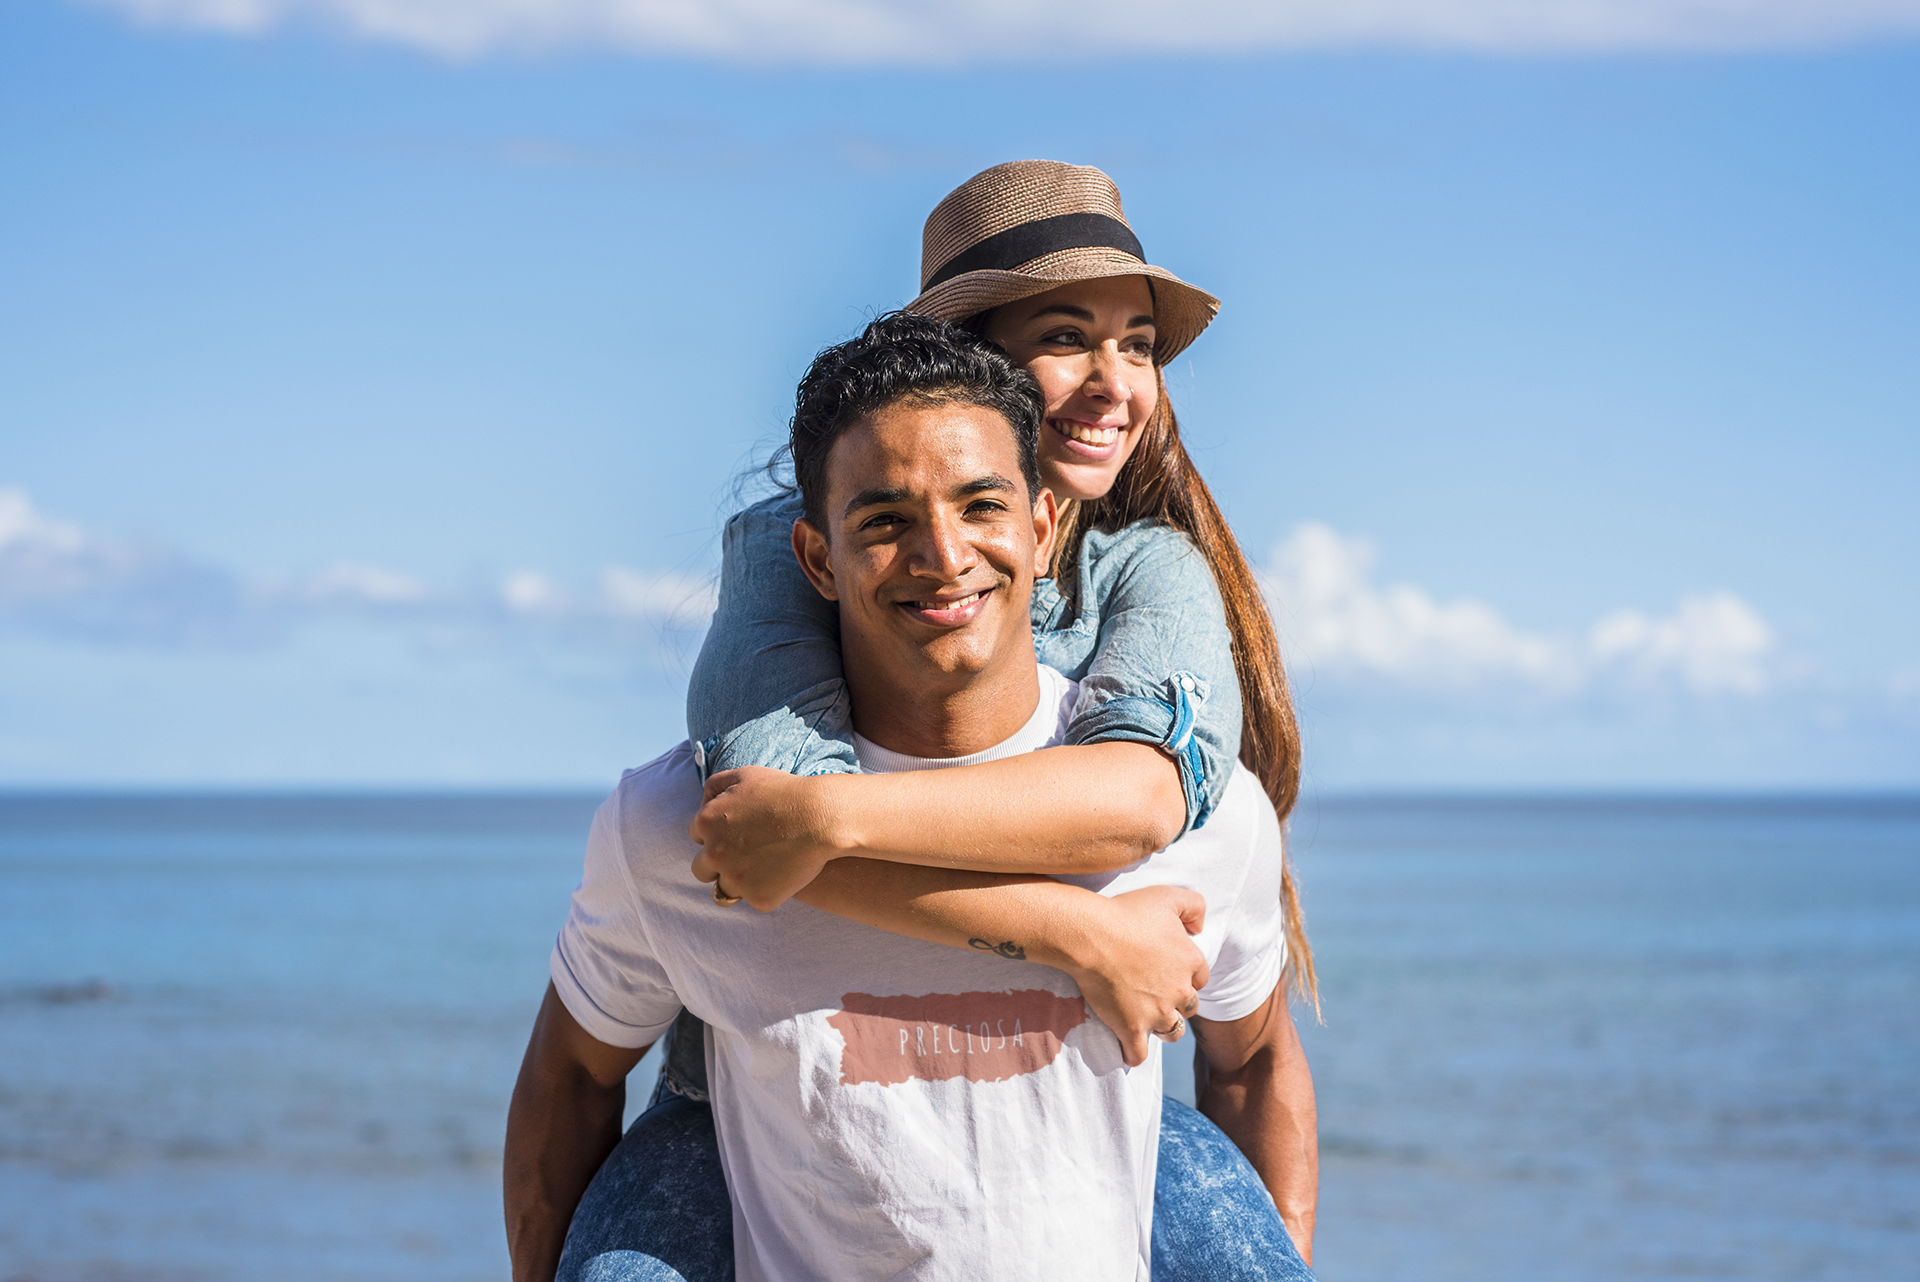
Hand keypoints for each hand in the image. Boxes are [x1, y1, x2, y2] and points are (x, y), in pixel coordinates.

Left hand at [688, 767, 847, 911]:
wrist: (821, 816)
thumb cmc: (785, 792)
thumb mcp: (745, 775)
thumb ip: (715, 787)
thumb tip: (703, 804)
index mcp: (706, 823)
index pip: (697, 835)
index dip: (717, 834)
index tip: (737, 833)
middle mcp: (714, 854)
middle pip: (701, 869)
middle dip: (718, 863)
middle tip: (744, 856)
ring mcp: (736, 880)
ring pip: (724, 891)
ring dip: (738, 882)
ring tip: (762, 870)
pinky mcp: (759, 898)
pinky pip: (755, 899)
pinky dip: (766, 890)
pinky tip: (783, 876)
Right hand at [1058, 885, 1208, 1067]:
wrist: (1090, 935)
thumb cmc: (1126, 912)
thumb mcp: (1168, 895)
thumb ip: (1195, 906)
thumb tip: (1200, 929)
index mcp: (1190, 961)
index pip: (1200, 977)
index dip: (1186, 975)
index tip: (1169, 971)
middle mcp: (1179, 991)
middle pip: (1190, 1007)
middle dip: (1178, 1002)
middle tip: (1157, 994)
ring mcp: (1157, 1013)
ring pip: (1173, 1033)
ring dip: (1164, 1028)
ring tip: (1149, 1021)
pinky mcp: (1131, 1028)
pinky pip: (1139, 1054)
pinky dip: (1134, 1054)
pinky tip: (1129, 1050)